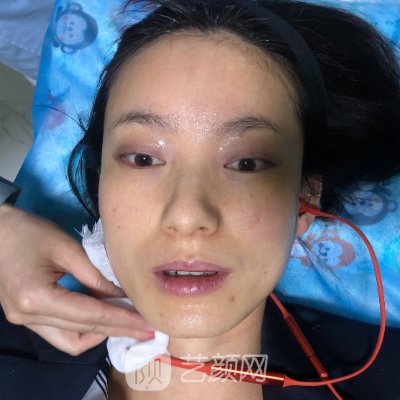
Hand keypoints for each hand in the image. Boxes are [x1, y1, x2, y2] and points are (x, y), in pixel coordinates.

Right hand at [0, 204, 153, 354]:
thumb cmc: (30, 232)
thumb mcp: (67, 248)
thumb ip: (95, 275)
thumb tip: (122, 294)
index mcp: (36, 298)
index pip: (90, 315)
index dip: (121, 320)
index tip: (146, 323)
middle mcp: (28, 317)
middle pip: (83, 332)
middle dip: (117, 330)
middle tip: (145, 329)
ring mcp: (25, 321)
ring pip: (71, 341)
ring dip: (100, 334)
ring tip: (127, 323)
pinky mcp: (26, 318)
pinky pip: (60, 334)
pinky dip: (84, 329)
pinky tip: (102, 318)